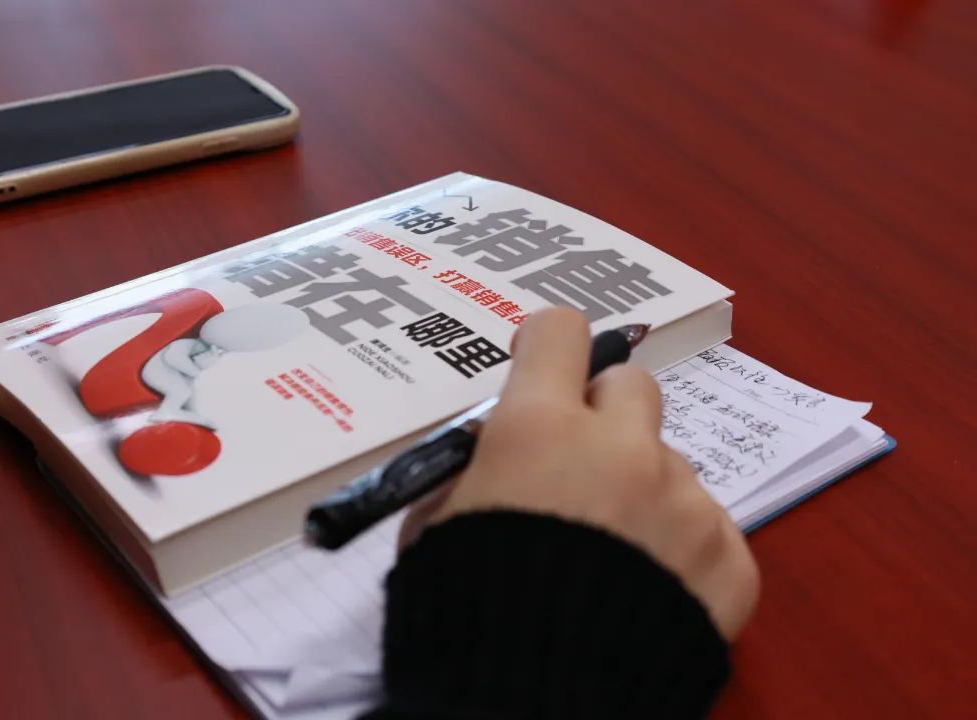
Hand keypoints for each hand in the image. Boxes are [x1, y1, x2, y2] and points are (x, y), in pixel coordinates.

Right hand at [399, 307, 759, 640]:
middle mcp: (623, 450)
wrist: (535, 708)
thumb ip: (472, 470)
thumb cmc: (464, 611)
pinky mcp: (731, 559)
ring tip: (614, 559)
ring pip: (670, 465)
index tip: (539, 367)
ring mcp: (686, 503)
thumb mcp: (437, 527)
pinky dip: (679, 550)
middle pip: (633, 386)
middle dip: (604, 415)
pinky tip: (649, 594)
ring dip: (643, 491)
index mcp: (540, 430)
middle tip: (580, 468)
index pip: (560, 333)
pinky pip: (708, 527)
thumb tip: (498, 451)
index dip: (547, 346)